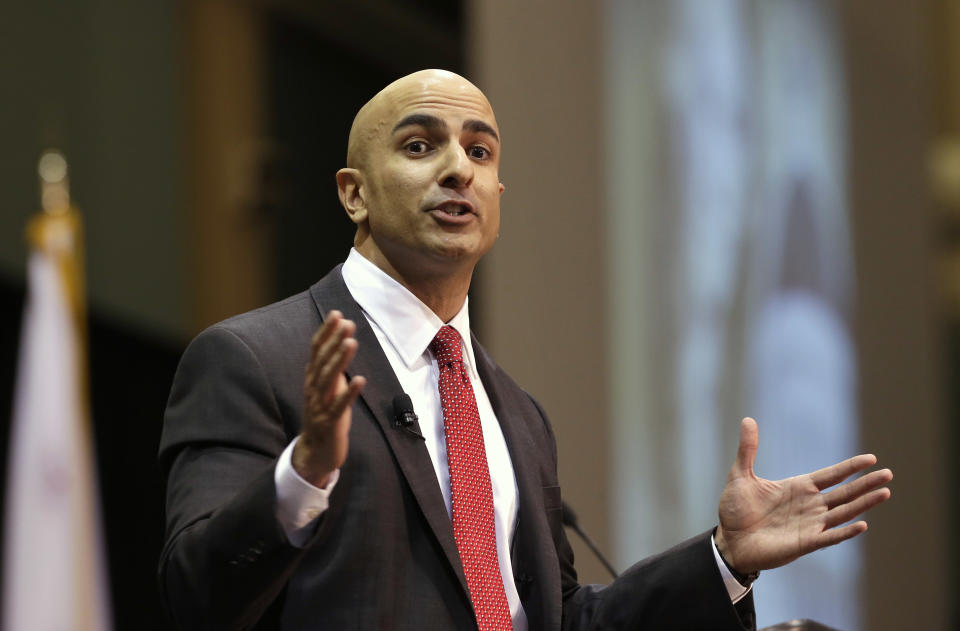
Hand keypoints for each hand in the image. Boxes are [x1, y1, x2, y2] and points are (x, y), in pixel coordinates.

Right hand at [293, 311, 365, 487]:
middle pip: (322, 361)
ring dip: (340, 360)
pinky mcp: (329, 422)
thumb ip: (332, 367)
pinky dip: (349, 392)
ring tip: (351, 342)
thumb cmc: (324, 416)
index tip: (337, 314)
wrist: (314, 452)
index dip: (326, 332)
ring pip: (328, 380)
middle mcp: (313, 389)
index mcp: (312, 379)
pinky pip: (339, 406)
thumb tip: (343, 340)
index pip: (317, 351)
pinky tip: (360, 379)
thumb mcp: (327, 389)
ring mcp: (320, 406)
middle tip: (346, 322)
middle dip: (334, 341)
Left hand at [714, 417, 891, 573]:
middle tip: (888, 474)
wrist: (728, 540)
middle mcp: (809, 505)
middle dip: (866, 483)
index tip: (871, 459)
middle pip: (844, 492)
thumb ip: (748, 449)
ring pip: (843, 512)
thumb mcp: (741, 475)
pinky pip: (830, 537)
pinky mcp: (805, 543)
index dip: (850, 467)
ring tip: (885, 492)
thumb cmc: (735, 510)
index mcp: (798, 488)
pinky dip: (845, 532)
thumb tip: (748, 420)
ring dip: (864, 504)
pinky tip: (862, 524)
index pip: (831, 475)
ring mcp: (809, 524)